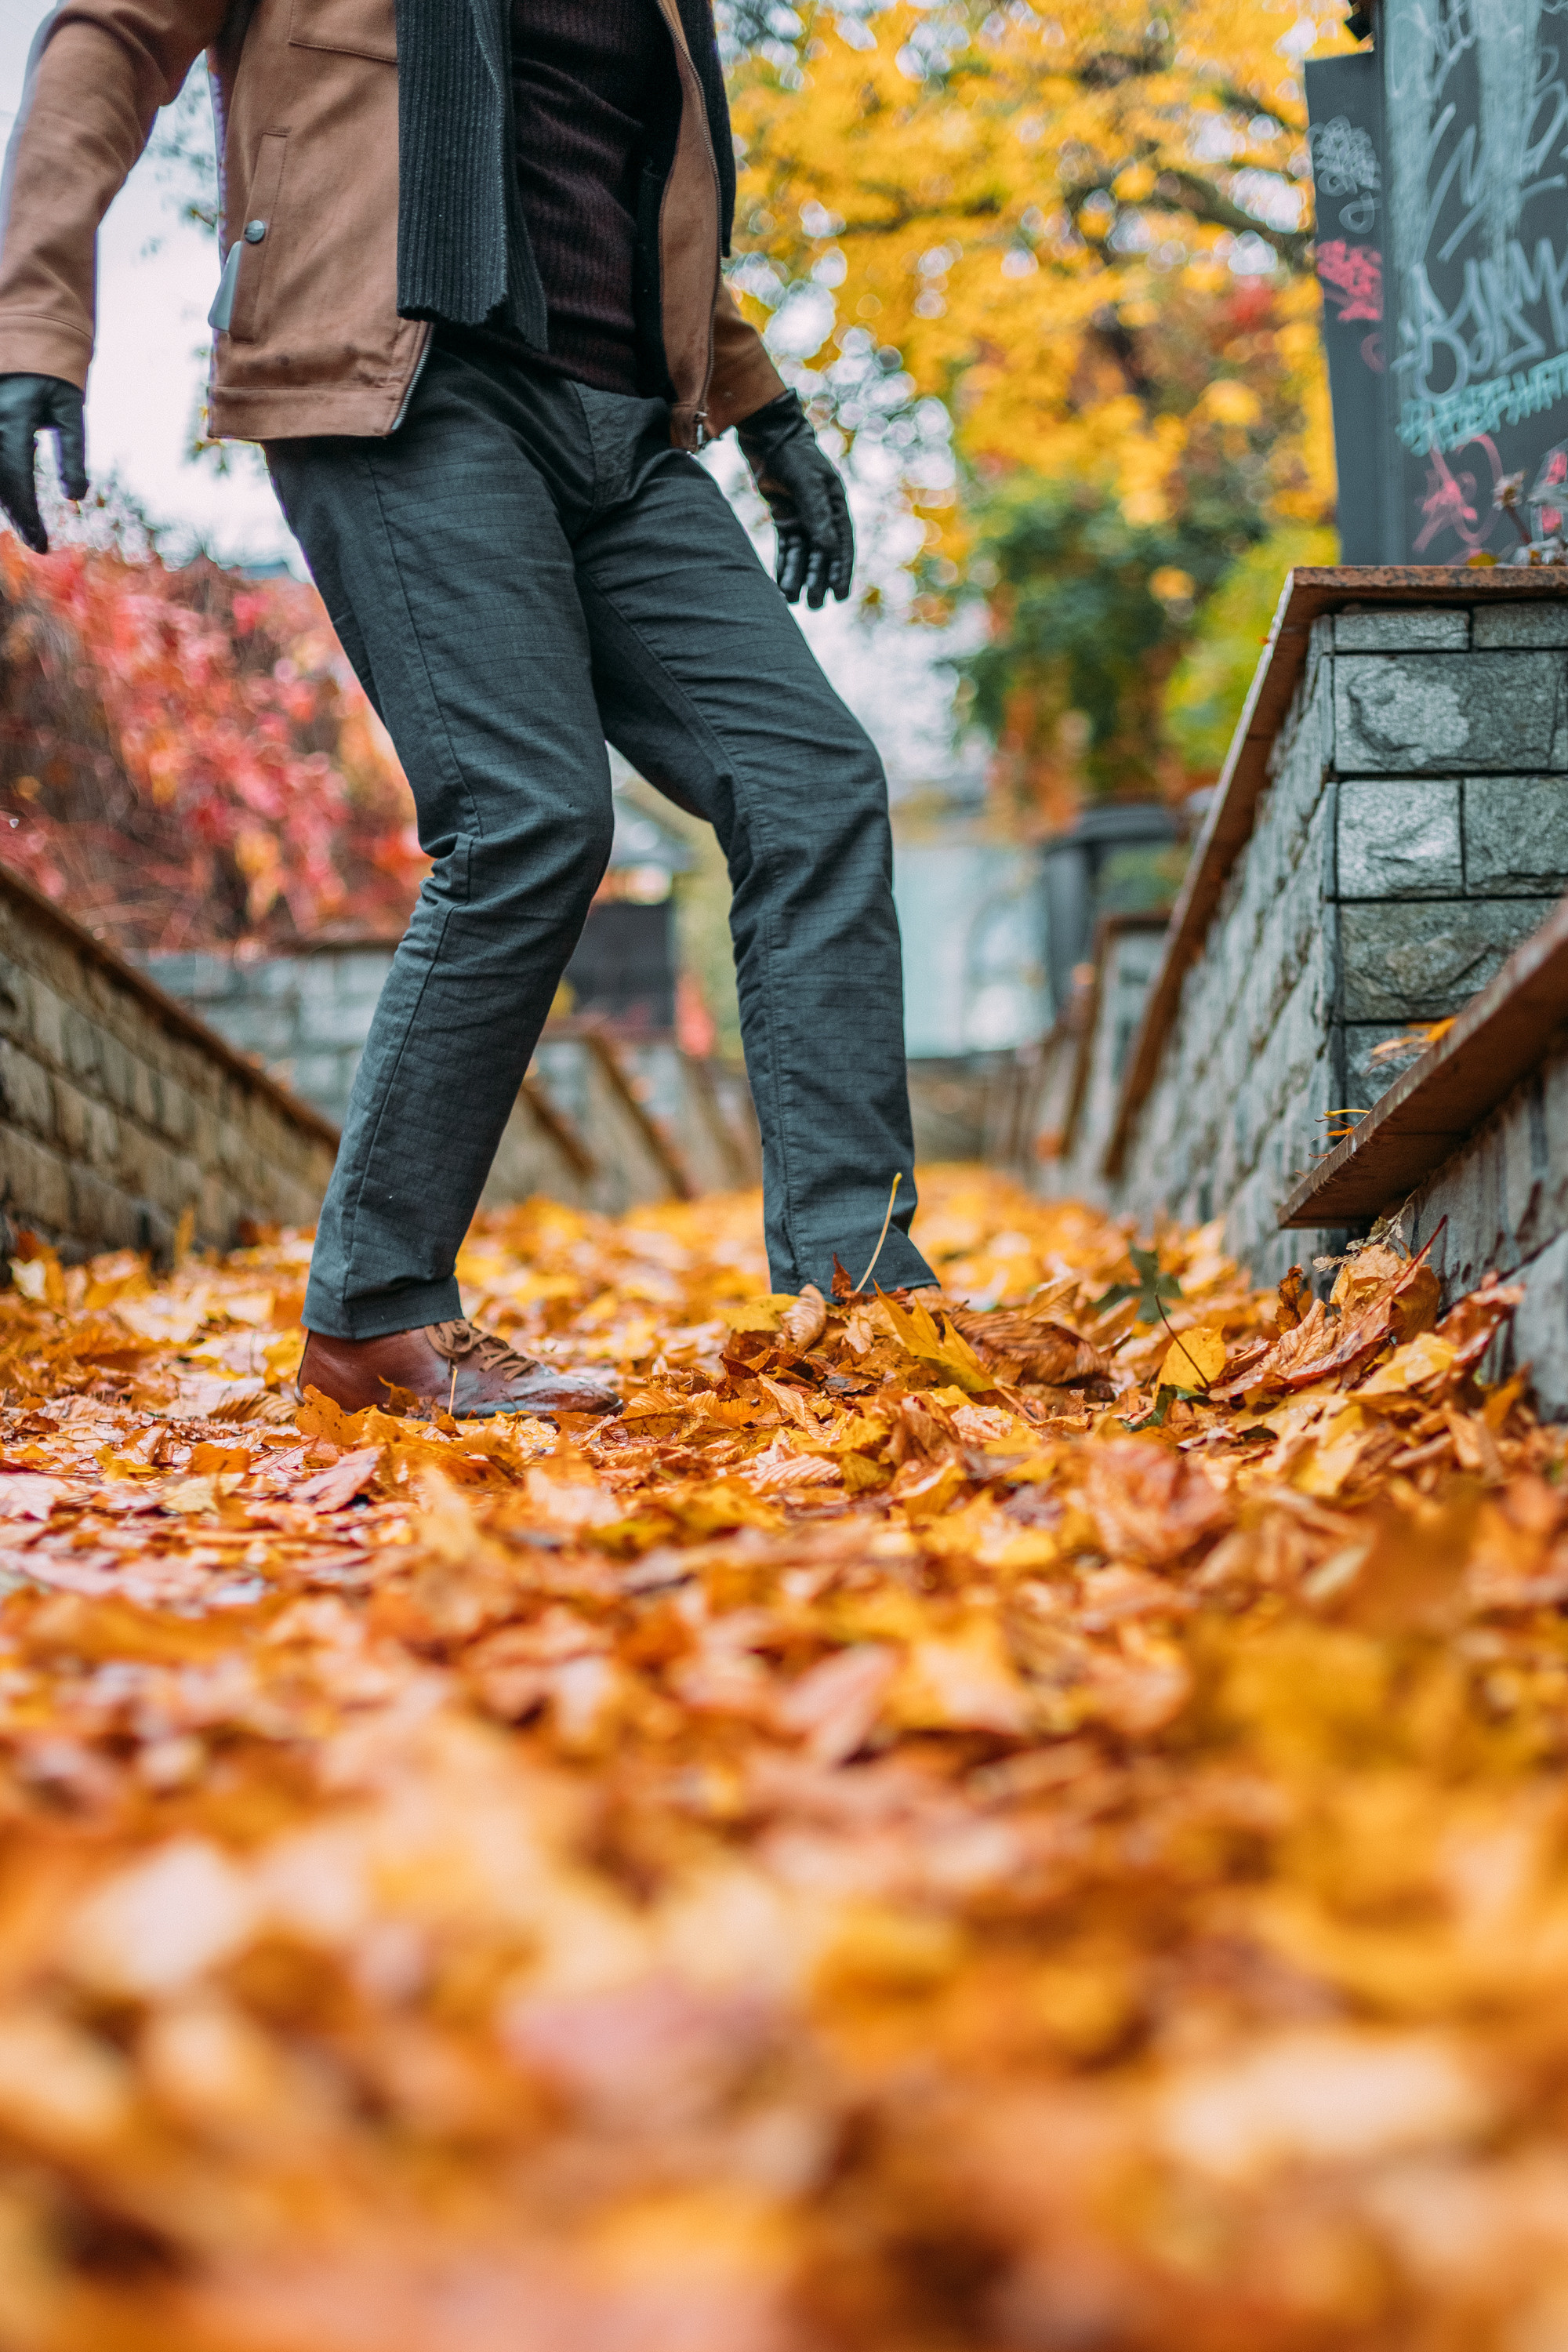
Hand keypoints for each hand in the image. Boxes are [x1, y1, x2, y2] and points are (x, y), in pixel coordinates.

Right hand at [0, 375, 86, 554]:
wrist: (22, 338)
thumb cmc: (51, 375)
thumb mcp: (69, 410)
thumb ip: (73, 452)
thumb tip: (76, 497)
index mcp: (13, 416)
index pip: (17, 477)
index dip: (27, 515)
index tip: (41, 544)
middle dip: (16, 515)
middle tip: (37, 541)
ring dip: (5, 501)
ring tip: (28, 525)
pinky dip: (2, 484)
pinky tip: (14, 498)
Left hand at [736, 391, 853, 607]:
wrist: (769, 437)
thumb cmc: (793, 454)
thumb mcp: (807, 482)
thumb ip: (817, 514)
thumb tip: (828, 549)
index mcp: (836, 506)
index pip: (842, 545)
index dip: (840, 571)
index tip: (839, 595)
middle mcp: (823, 515)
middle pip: (822, 555)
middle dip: (818, 580)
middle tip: (813, 605)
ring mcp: (804, 518)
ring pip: (803, 555)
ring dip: (800, 577)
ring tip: (794, 601)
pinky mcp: (785, 520)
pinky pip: (787, 549)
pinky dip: (785, 566)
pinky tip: (781, 586)